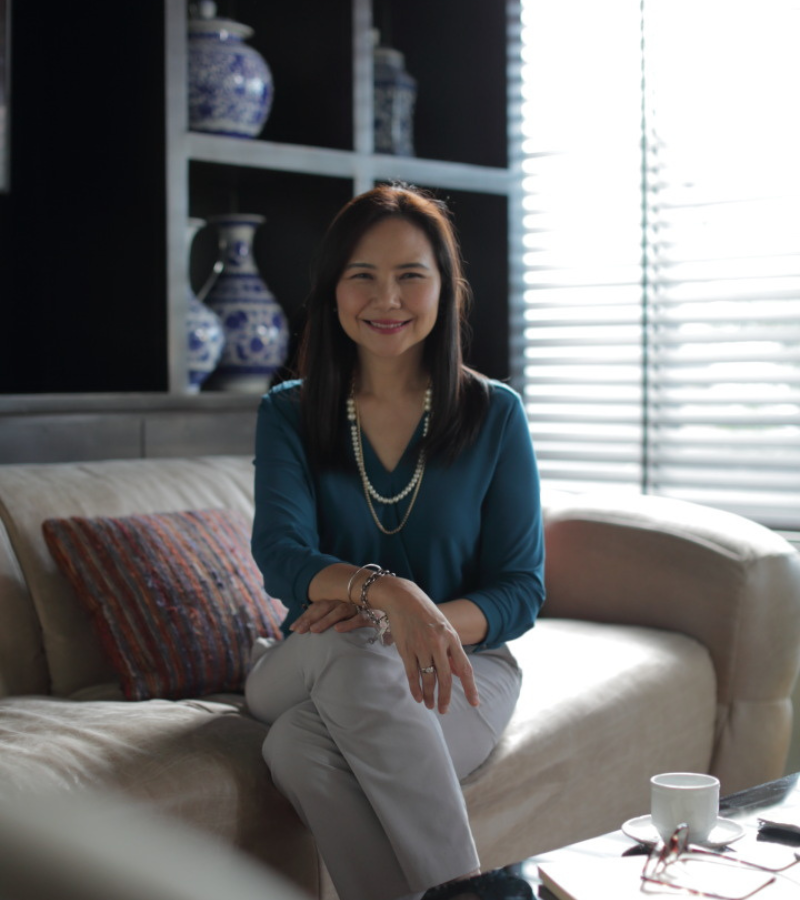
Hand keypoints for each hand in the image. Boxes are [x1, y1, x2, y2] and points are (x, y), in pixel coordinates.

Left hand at [288, 599, 367, 634]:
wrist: (393, 608)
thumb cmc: (367, 618)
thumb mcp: (347, 619)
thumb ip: (333, 622)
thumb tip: (311, 631)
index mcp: (339, 601)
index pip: (318, 606)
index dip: (305, 616)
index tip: (292, 629)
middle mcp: (347, 601)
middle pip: (325, 606)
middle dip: (310, 618)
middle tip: (298, 631)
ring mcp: (360, 606)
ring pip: (339, 610)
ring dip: (325, 620)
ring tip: (313, 631)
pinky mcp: (373, 614)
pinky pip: (359, 618)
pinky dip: (348, 623)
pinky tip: (337, 630)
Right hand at [375, 579, 479, 714]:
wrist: (403, 598)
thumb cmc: (426, 613)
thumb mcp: (445, 628)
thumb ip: (452, 650)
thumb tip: (458, 673)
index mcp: (452, 638)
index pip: (465, 668)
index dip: (470, 687)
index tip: (474, 703)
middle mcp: (438, 643)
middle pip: (445, 678)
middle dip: (445, 697)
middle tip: (444, 710)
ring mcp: (421, 646)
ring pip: (428, 678)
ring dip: (429, 695)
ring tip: (431, 705)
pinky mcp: (406, 648)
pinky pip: (412, 673)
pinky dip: (415, 688)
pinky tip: (418, 697)